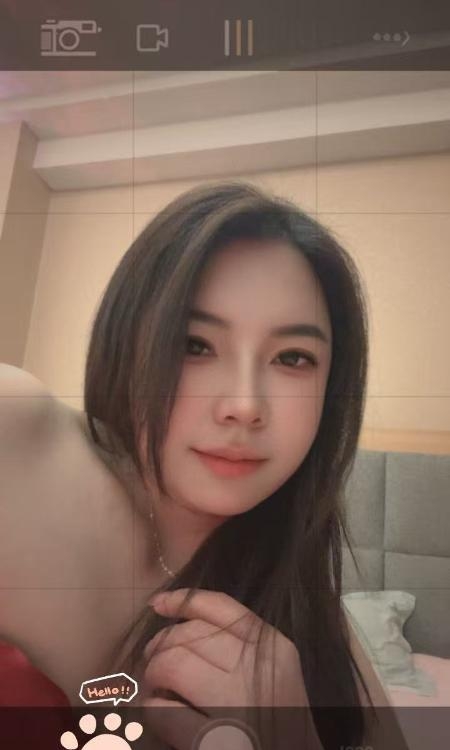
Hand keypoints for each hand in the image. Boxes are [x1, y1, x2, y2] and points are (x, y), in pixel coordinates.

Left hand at [140, 588, 322, 749]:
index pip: (221, 608)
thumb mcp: (275, 674)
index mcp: (274, 649)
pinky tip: (161, 716)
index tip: (159, 604)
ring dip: (154, 675)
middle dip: (161, 645)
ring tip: (157, 689)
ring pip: (171, 663)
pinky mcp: (210, 741)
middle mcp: (256, 669)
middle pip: (190, 634)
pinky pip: (162, 709)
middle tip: (154, 662)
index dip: (183, 600)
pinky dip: (153, 709)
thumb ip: (242, 647)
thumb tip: (183, 621)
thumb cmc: (278, 723)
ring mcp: (235, 704)